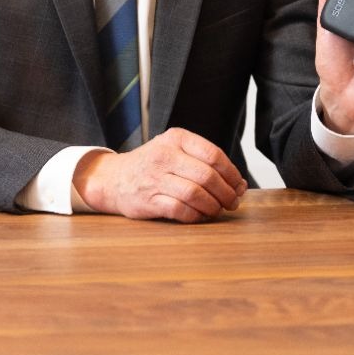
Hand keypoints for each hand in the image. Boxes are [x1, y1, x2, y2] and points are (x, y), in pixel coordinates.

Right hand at [74, 128, 248, 222]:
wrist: (113, 179)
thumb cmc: (152, 165)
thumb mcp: (176, 151)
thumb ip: (205, 163)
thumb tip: (240, 185)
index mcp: (176, 139)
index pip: (213, 155)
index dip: (232, 173)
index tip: (239, 185)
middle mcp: (164, 155)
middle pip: (207, 176)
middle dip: (226, 193)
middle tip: (233, 202)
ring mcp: (155, 178)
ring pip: (196, 194)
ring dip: (213, 206)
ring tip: (217, 210)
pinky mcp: (148, 200)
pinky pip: (180, 210)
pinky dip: (196, 216)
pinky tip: (200, 215)